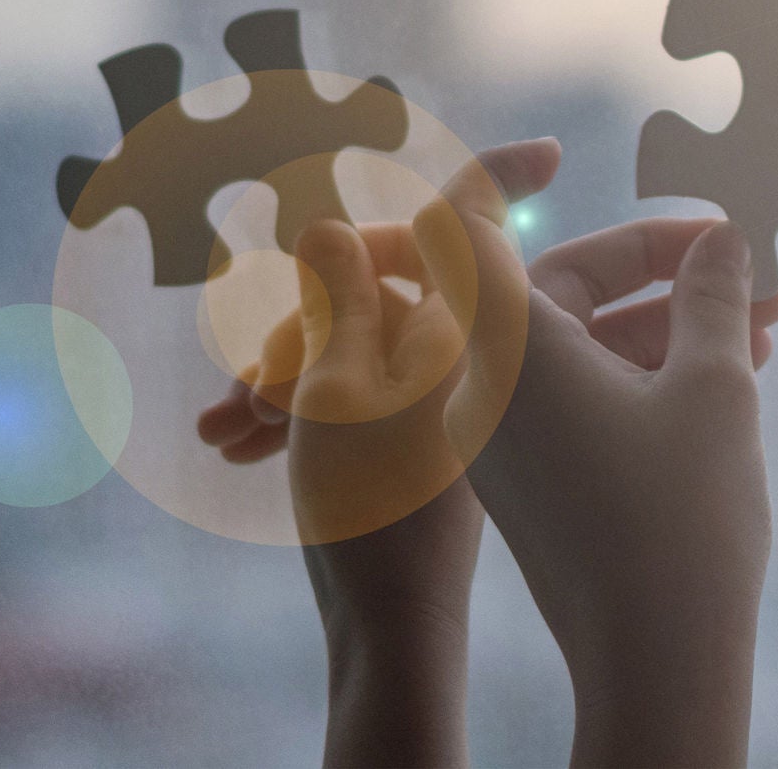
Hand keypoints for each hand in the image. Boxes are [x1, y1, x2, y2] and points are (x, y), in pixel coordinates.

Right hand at [197, 206, 494, 767]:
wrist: (398, 626)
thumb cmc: (372, 500)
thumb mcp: (336, 377)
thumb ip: (334, 290)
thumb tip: (330, 223)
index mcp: (476, 325)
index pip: (483, 225)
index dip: (503, 173)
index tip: (552, 150)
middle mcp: (476, 359)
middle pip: (385, 295)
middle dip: (300, 323)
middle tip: (245, 381)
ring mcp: (453, 405)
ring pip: (364, 354)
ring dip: (288, 376)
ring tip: (224, 426)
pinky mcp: (430, 445)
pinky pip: (372, 398)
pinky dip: (313, 409)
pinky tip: (245, 442)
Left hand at [411, 138, 777, 768]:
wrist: (657, 667)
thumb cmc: (681, 523)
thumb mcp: (712, 384)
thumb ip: (710, 293)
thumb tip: (723, 236)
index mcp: (503, 346)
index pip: (467, 226)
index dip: (501, 173)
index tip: (557, 153)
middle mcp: (484, 386)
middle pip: (553, 283)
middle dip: (659, 265)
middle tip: (753, 256)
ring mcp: (502, 438)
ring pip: (580, 344)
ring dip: (669, 322)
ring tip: (772, 320)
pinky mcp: (529, 479)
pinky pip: (577, 395)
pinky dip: (643, 372)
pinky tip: (732, 369)